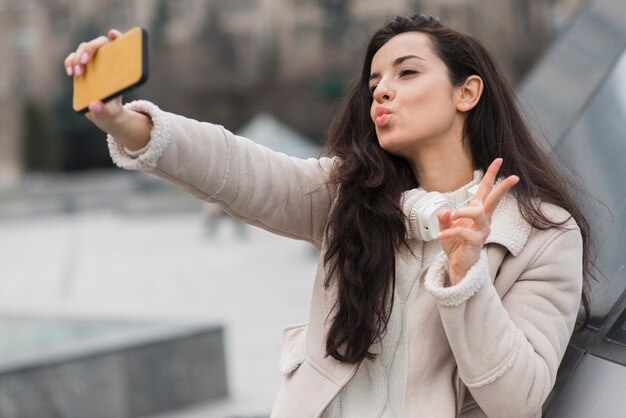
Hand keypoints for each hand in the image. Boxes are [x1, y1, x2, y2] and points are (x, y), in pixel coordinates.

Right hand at [64, 29, 124, 131]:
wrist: (103, 113)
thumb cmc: (111, 110)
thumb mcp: (110, 113)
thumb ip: (104, 110)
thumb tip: (94, 105)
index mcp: (120, 67)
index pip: (122, 45)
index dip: (118, 37)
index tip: (112, 34)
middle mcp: (107, 60)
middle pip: (99, 43)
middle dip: (90, 49)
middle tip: (84, 61)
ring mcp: (93, 62)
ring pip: (84, 48)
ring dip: (77, 57)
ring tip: (77, 73)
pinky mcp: (81, 67)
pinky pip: (72, 58)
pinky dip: (69, 62)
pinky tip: (70, 73)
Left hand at [437, 158, 518, 285]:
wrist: (457, 264)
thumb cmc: (455, 244)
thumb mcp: (445, 227)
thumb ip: (445, 217)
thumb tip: (446, 211)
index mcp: (477, 212)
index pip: (485, 190)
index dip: (490, 175)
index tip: (499, 160)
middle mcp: (483, 219)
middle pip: (494, 199)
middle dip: (503, 187)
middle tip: (515, 176)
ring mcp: (482, 230)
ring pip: (478, 212)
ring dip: (463, 211)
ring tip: (450, 216)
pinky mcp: (477, 242)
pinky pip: (463, 231)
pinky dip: (449, 231)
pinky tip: (441, 236)